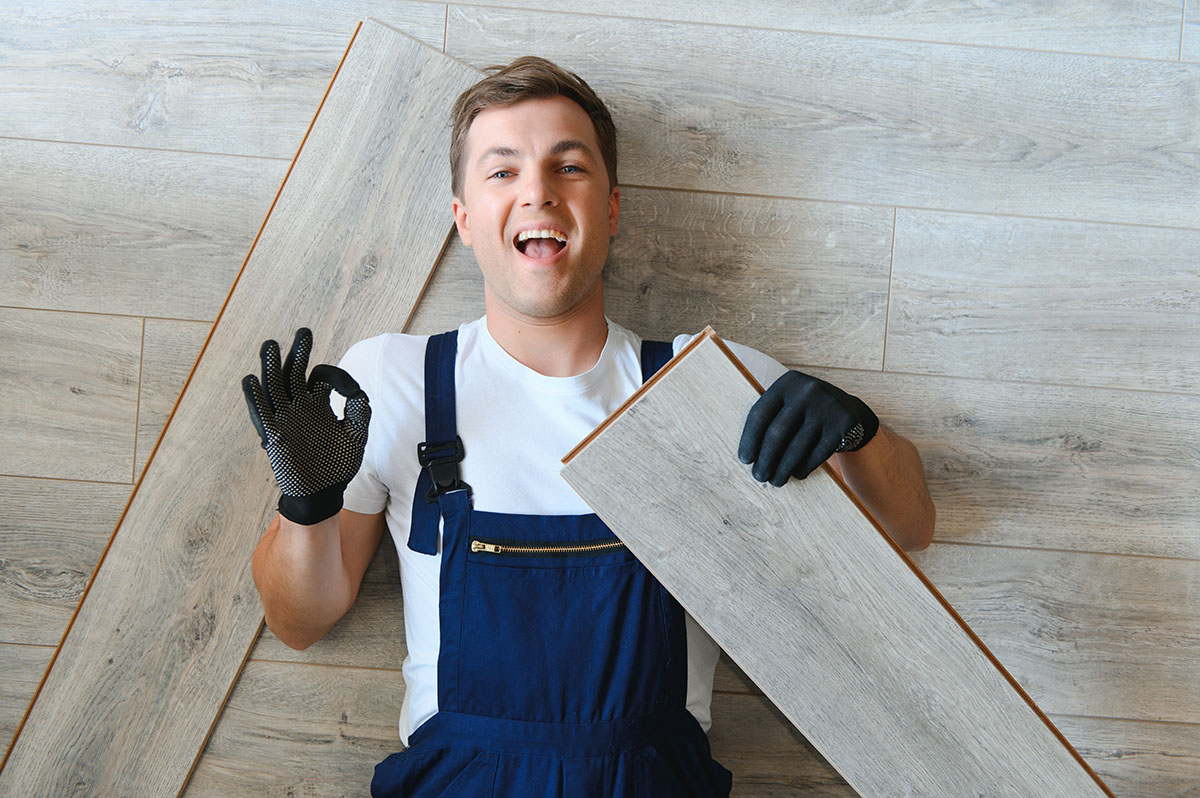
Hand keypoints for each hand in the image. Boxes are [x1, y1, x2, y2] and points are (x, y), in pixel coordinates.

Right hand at [242, 328, 370, 524]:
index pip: (318, 377)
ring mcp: (284, 419)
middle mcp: (299, 407)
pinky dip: (255, 397)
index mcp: (317, 405)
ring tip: (270, 344)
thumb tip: (356, 390)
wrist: (323, 494)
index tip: (347, 388)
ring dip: (271, 366)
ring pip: (274, 386)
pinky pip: (261, 412)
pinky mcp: (273, 434)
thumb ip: (360, 410)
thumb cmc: (339, 466)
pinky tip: (252, 380)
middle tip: (304, 332)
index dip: (333, 374)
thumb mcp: (356, 435)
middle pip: (293, 373)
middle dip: (298, 352)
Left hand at [738, 370, 877, 485]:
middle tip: (759, 476)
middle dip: (765, 459)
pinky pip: (817, 454)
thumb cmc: (805, 410)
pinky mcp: (843, 425)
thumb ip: (769, 418)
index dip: (749, 439)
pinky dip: (803, 467)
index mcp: (787, 383)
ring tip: (775, 481)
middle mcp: (807, 391)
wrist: (847, 408)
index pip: (760, 414)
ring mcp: (827, 408)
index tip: (745, 460)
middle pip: (777, 433)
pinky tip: (796, 474)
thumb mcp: (789, 402)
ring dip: (783, 469)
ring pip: (797, 447)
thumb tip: (748, 455)